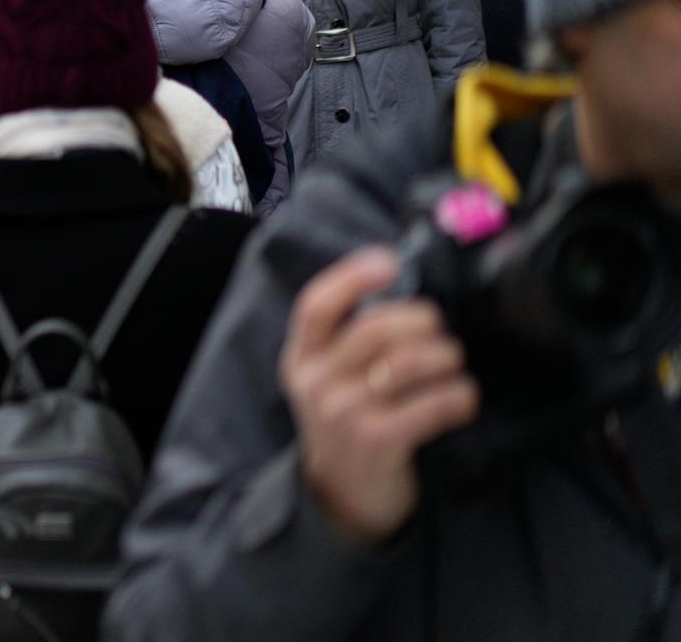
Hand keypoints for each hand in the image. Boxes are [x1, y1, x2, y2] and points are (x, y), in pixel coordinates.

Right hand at [281, 247, 478, 545]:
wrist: (342, 497)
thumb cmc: (346, 424)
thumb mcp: (327, 379)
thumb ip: (347, 341)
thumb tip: (401, 292)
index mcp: (300, 359)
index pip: (316, 305)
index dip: (352, 276)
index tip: (388, 263)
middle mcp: (316, 383)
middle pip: (375, 327)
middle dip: (422, 321)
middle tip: (438, 333)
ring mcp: (344, 413)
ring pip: (409, 361)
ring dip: (446, 358)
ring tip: (451, 366)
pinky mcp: (378, 441)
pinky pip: (433, 403)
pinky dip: (460, 396)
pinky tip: (461, 399)